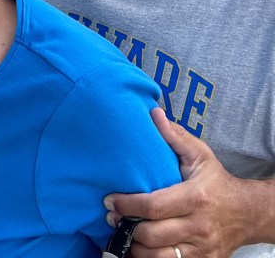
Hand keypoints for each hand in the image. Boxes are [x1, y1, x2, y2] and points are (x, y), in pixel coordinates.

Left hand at [103, 108, 257, 257]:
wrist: (249, 213)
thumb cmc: (217, 181)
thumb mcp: (199, 155)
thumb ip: (175, 136)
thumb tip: (153, 113)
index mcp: (195, 198)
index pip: (153, 206)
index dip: (126, 205)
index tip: (109, 200)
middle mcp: (199, 226)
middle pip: (152, 234)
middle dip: (126, 227)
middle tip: (111, 217)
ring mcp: (202, 249)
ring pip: (158, 256)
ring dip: (134, 246)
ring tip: (124, 232)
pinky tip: (139, 247)